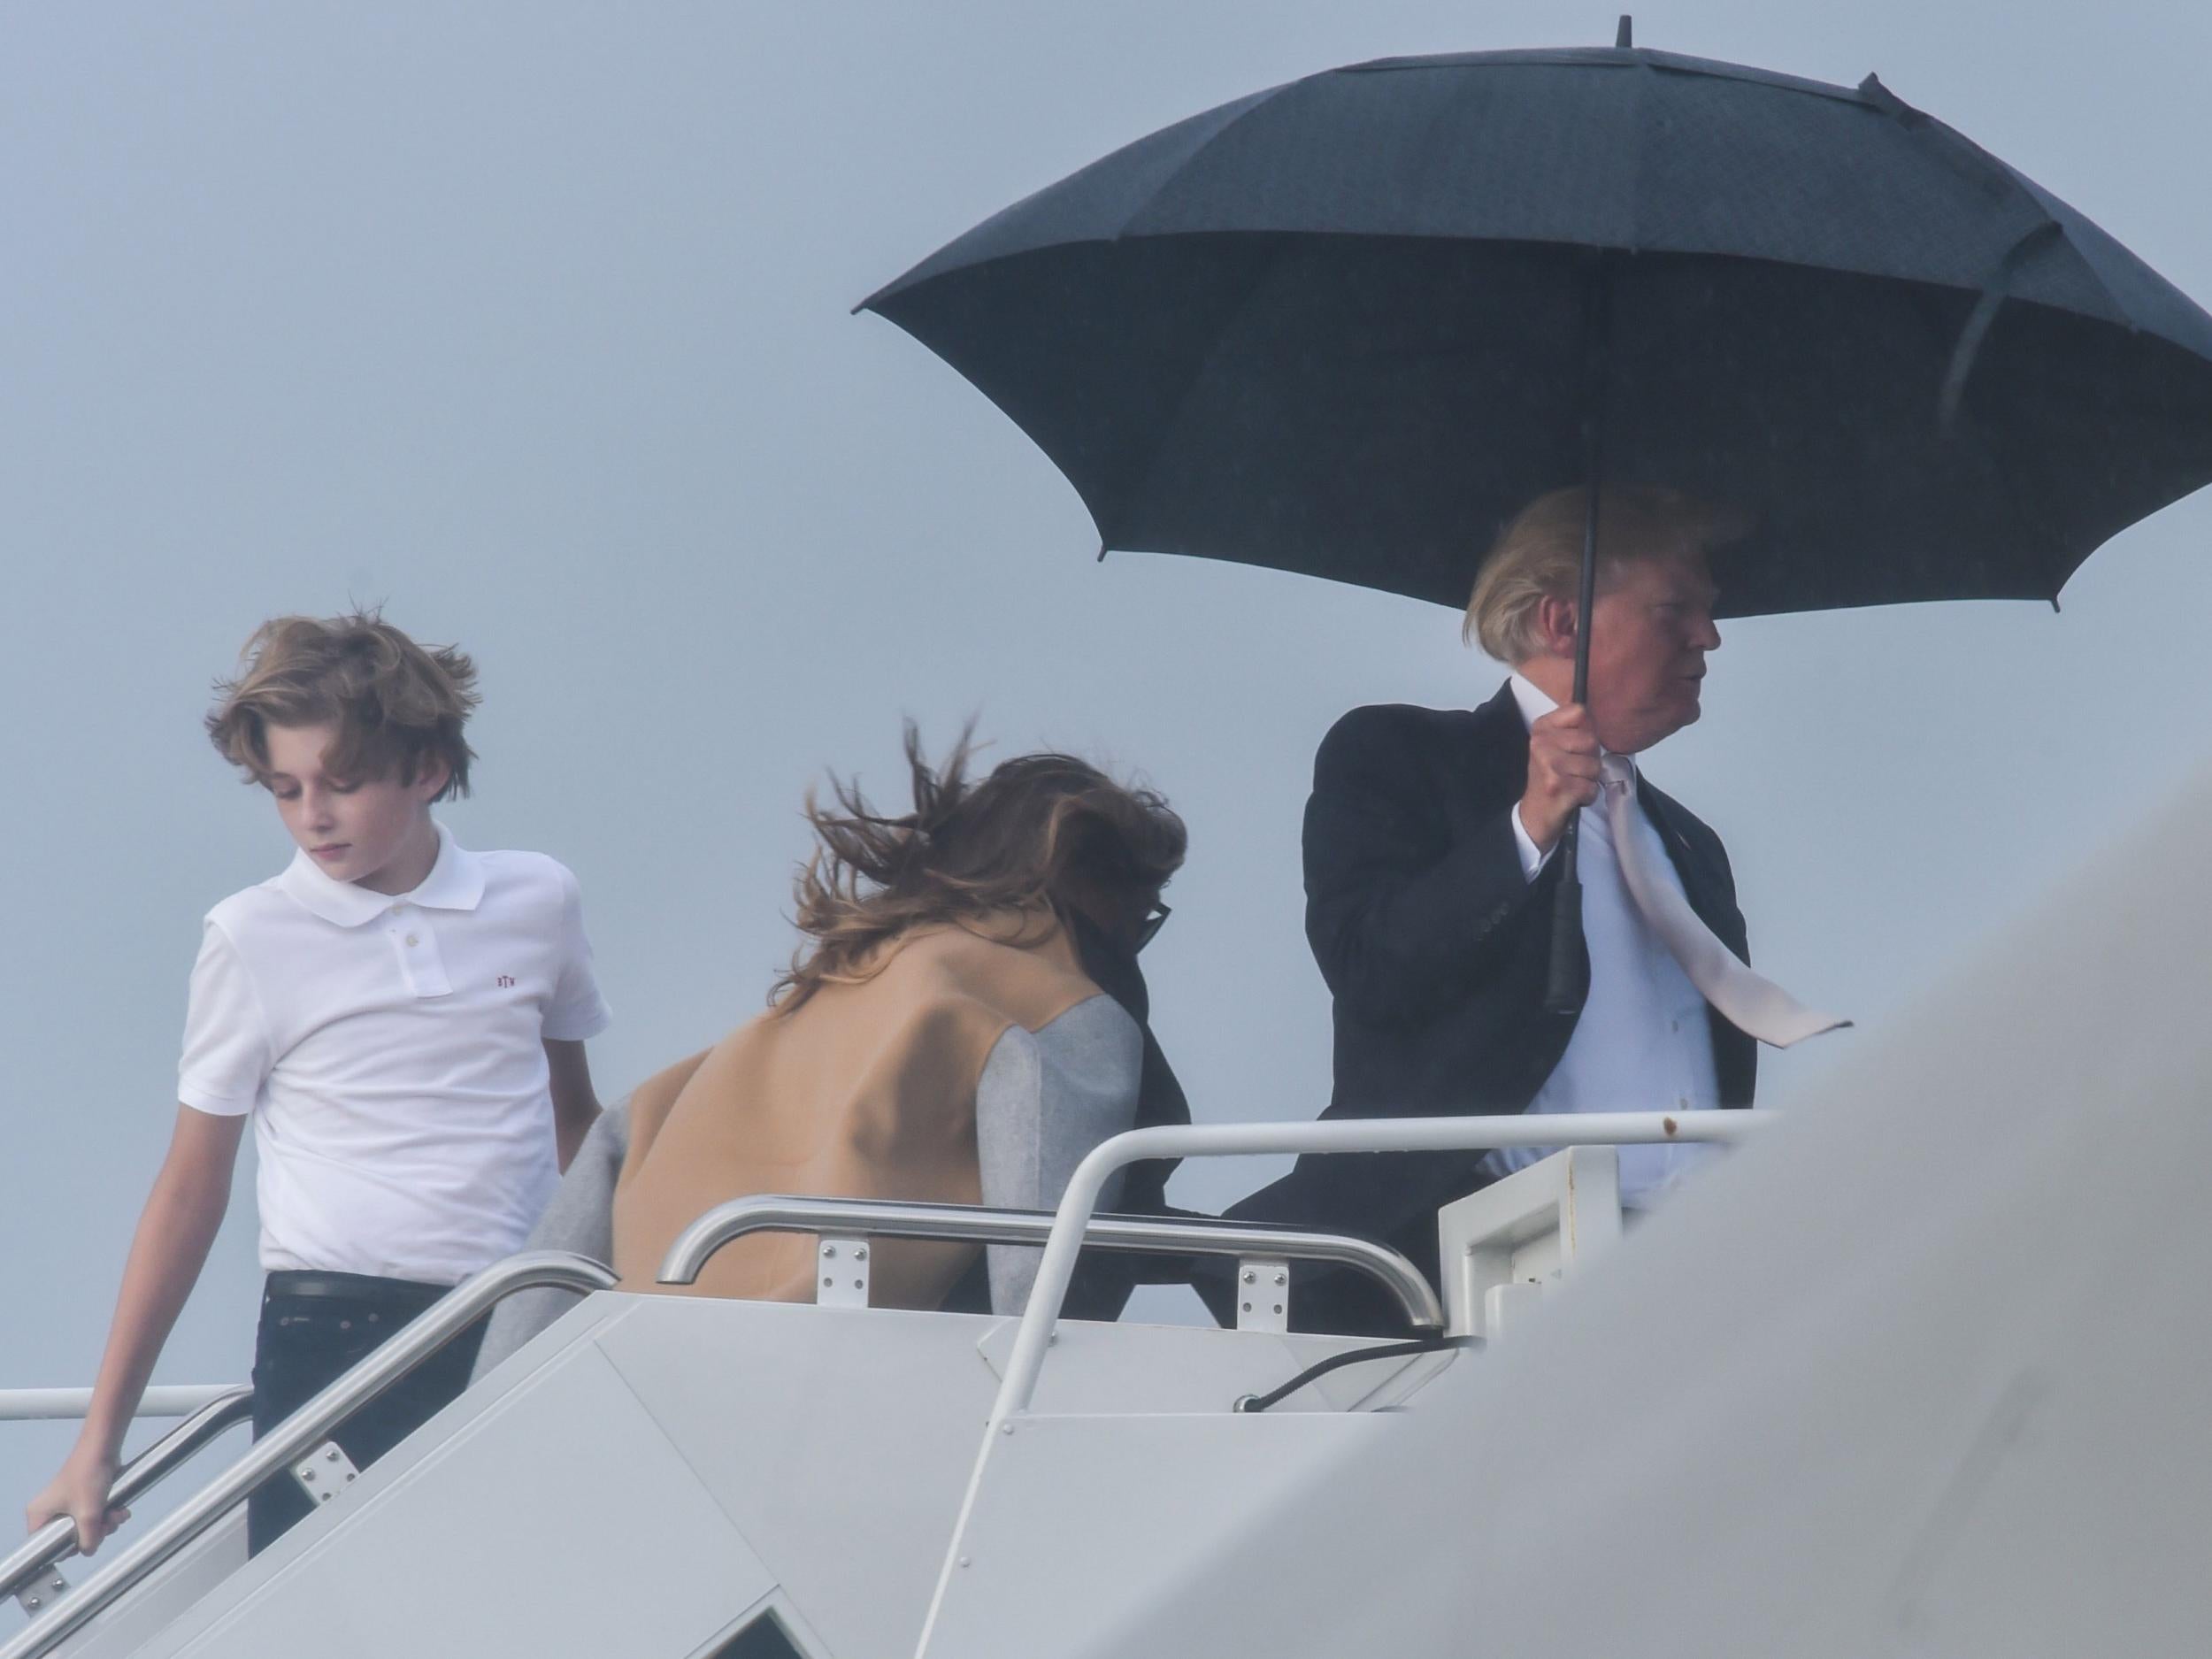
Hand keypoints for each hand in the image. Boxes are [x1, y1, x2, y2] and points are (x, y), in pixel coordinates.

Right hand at [26, 1444, 128, 1554]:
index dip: (67, 1547)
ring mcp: (67, 1503)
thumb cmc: (88, 1478)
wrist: (104, 1448)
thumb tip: (89, 1551)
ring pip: (87, 1525)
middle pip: (71, 1536)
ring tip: (117, 1514)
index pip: (46, 1544)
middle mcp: (50, 1510)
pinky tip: (121, 1510)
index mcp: (39, 1515)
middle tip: (107, 1525)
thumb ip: (88, 1539)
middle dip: (95, 1532)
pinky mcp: (84, 1497)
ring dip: (106, 1523)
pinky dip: (109, 1514)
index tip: (85, 1541)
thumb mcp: (88, 1515)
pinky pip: (95, 1514)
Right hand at [1518, 702, 1601, 853]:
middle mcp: (1541, 743)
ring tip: (1572, 784)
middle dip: (1590, 759)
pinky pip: (1592, 787)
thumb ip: (1574, 728)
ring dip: (1589, 779)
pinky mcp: (1559, 786)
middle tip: (1572, 771)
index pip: (1580, 712)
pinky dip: (1588, 796)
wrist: (1534, 814)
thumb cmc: (1551, 777)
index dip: (1586, 730)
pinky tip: (1573, 797)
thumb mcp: (1555, 746)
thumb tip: (1596, 716)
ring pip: (1594, 765)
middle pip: (1591, 740)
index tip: (1574, 746)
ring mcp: (1549, 765)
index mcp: (1541, 728)